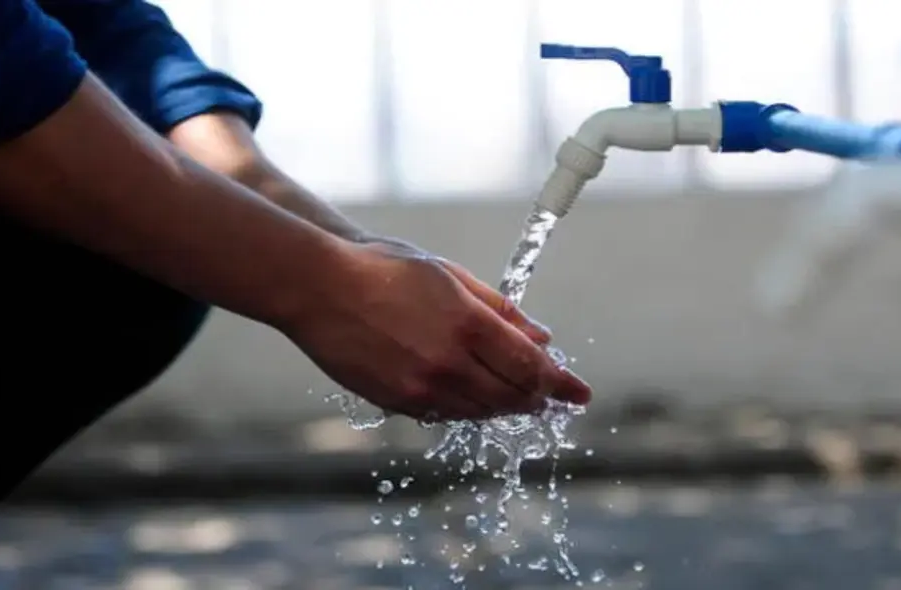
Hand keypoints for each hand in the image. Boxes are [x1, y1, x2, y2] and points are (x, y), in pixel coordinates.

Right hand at [283, 240, 591, 420]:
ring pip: (481, 411)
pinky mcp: (398, 402)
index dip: (561, 383)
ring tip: (518, 396)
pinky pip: (447, 415)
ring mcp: (421, 388)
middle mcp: (449, 362)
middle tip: (552, 395)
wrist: (319, 290)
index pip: (531, 366)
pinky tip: (473, 394)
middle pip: (512, 396)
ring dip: (506, 405)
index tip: (580, 393)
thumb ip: (500, 310)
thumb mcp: (450, 277)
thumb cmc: (385, 270)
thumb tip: (541, 336)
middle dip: (538, 397)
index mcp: (467, 324)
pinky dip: (469, 407)